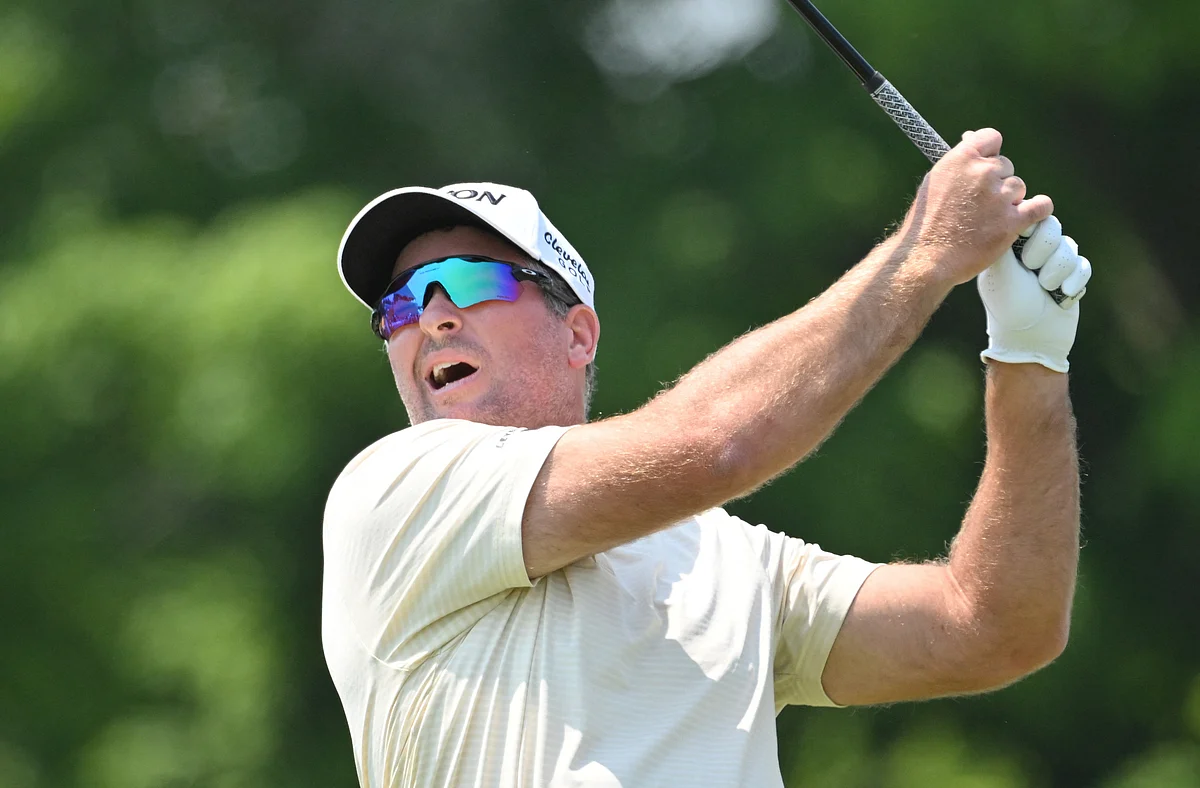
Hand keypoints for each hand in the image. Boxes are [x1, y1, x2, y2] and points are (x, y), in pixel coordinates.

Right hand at [901, 128, 1053, 286]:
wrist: (927, 258)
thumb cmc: (926, 223)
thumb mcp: (934, 182)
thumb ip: (957, 163)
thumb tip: (972, 142)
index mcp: (961, 159)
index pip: (991, 138)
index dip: (990, 152)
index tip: (985, 164)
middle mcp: (982, 173)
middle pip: (1006, 166)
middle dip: (996, 182)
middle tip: (980, 202)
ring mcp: (999, 197)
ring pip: (1018, 187)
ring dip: (1008, 200)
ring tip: (988, 218)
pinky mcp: (1012, 221)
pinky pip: (1040, 206)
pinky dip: (1038, 209)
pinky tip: (1031, 212)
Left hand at [977, 216, 1091, 372]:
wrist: (1030, 339)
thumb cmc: (1009, 304)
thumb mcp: (1000, 269)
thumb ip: (1006, 238)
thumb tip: (1008, 210)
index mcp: (1010, 245)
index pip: (1031, 217)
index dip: (1033, 232)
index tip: (1023, 253)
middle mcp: (1031, 250)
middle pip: (1054, 227)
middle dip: (1045, 253)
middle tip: (1031, 272)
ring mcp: (1053, 263)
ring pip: (1070, 247)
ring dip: (1056, 272)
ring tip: (1044, 290)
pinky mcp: (1072, 277)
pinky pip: (1083, 265)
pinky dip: (1072, 283)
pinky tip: (1059, 297)